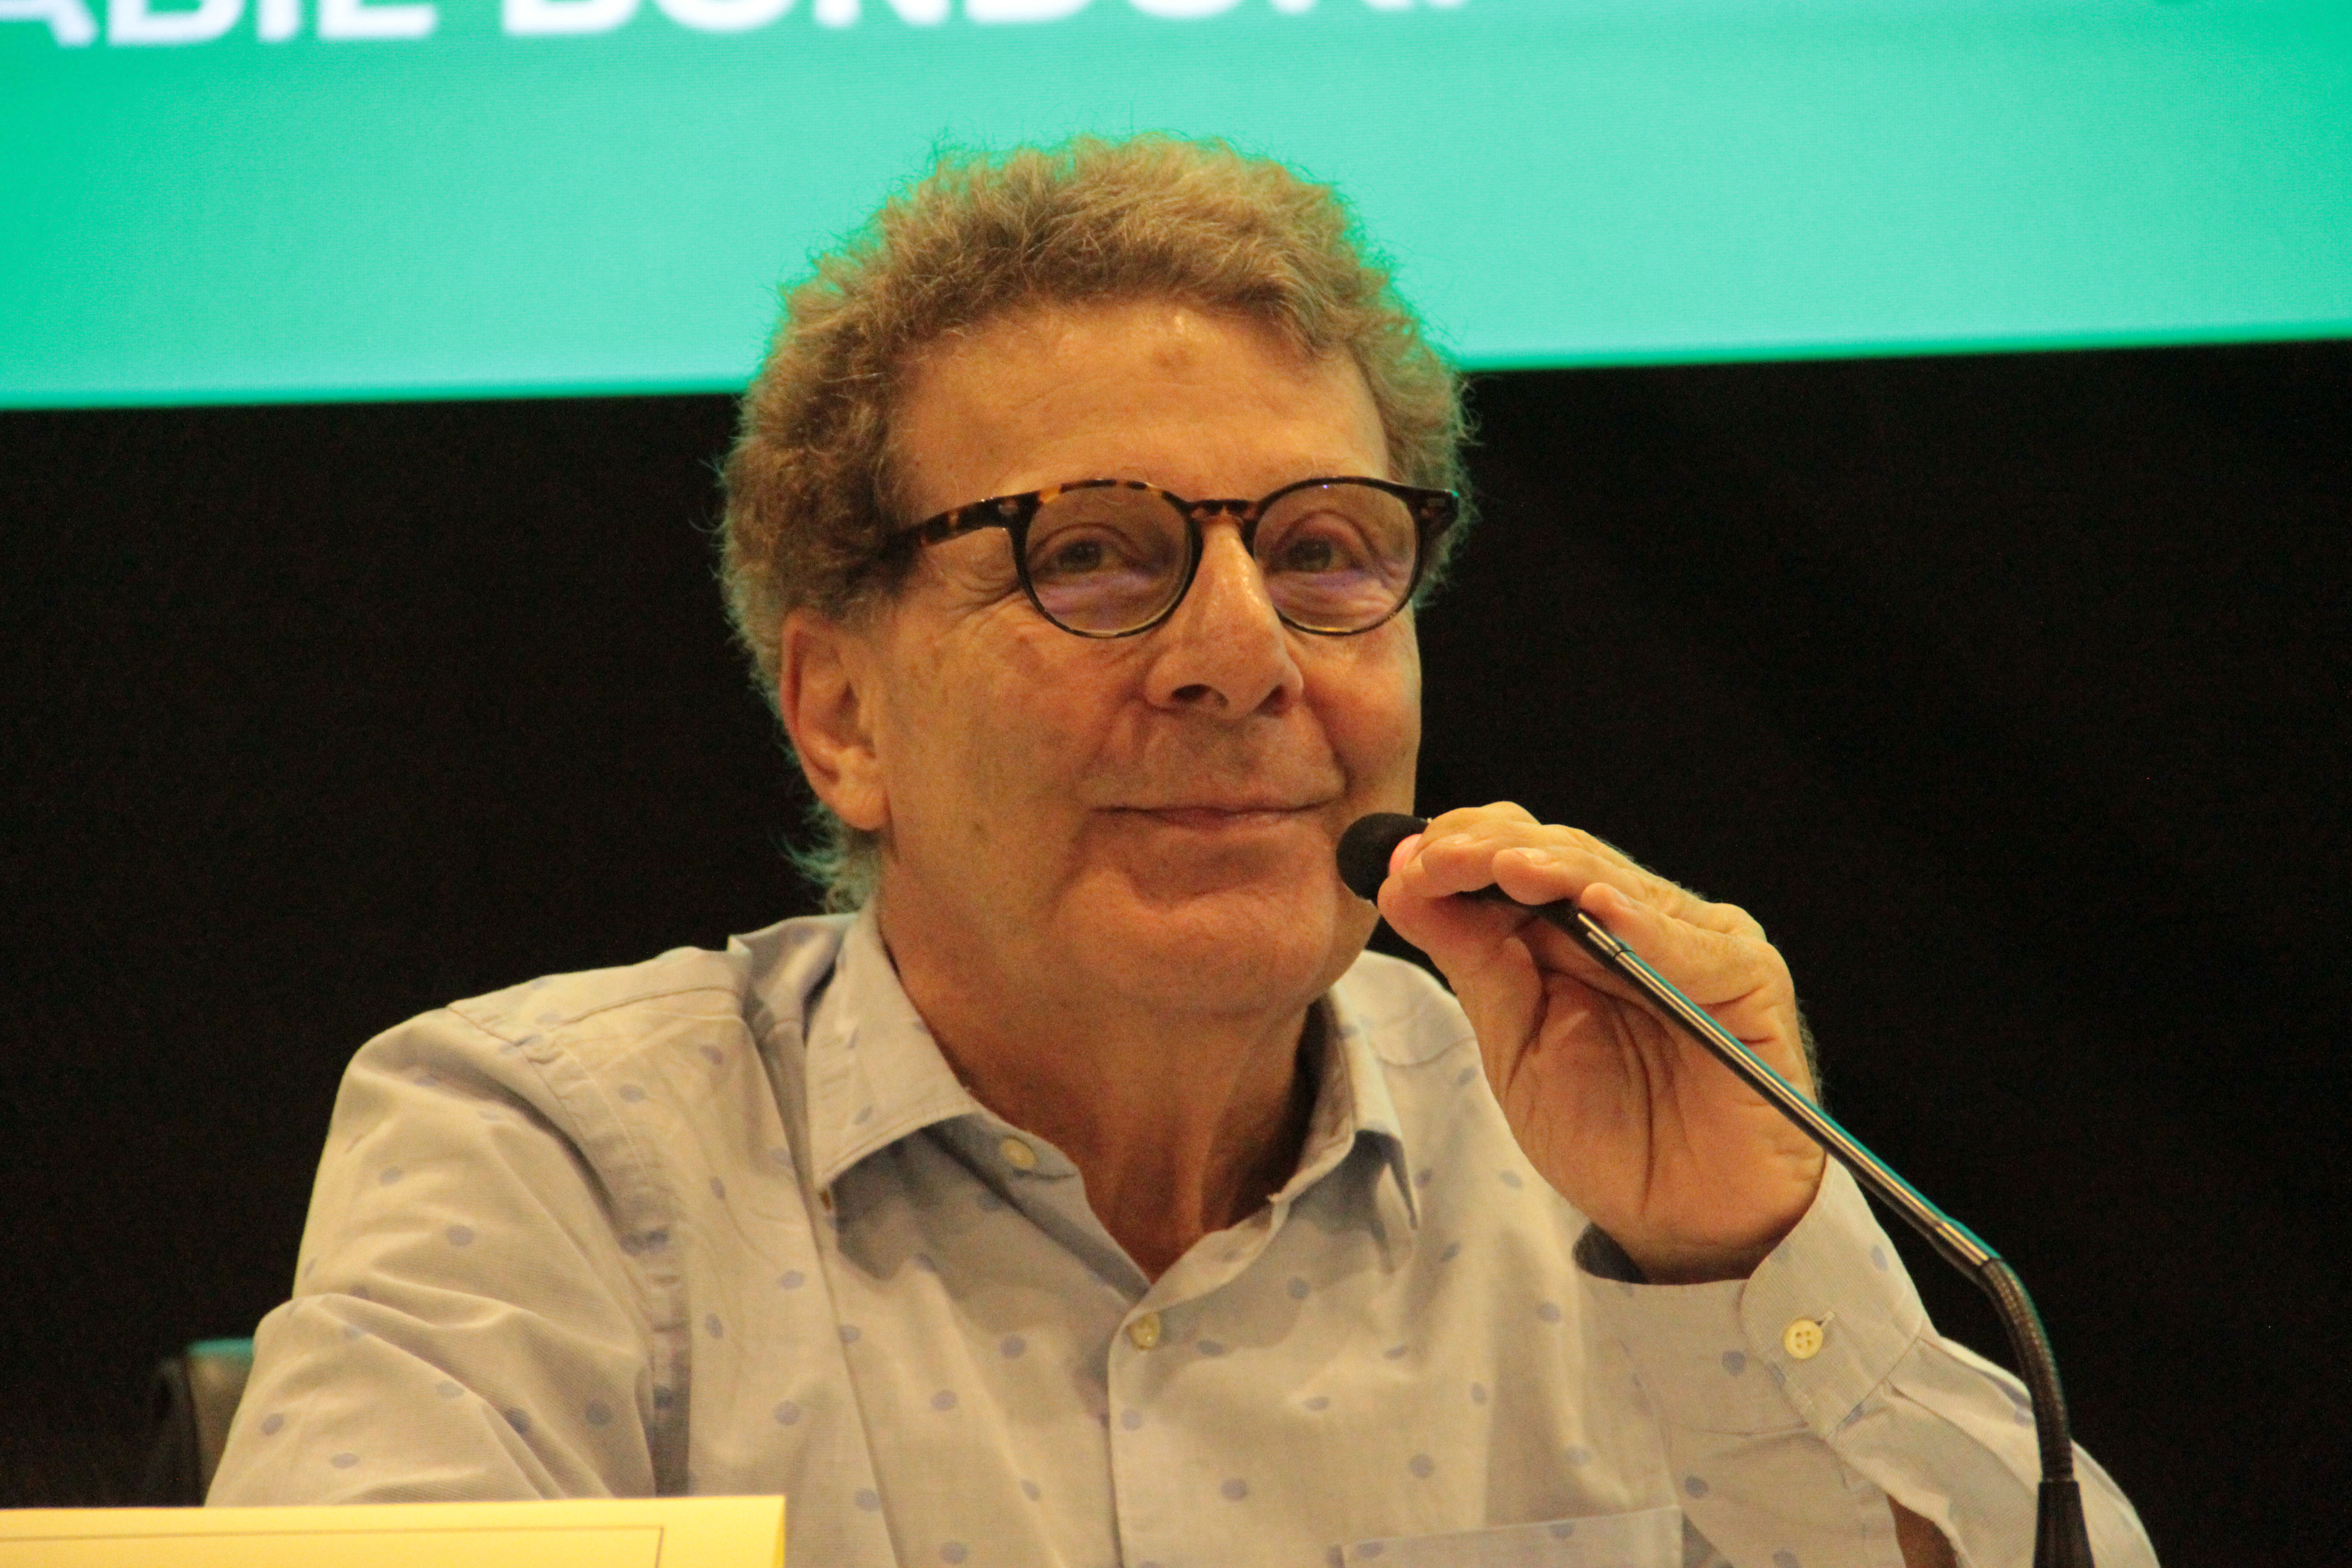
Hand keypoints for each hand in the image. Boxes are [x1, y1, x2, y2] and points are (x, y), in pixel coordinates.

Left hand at [1376, 803, 1824, 1282]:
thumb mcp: (1517, 1046)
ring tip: (1501, 866)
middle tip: (1433, 859)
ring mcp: (1697, 942)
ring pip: (1619, 884)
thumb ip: (1474, 964)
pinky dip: (1646, 928)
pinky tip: (1598, 910)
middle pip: (1562, 856)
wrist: (1685, 1220)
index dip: (1458, 853)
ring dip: (1556, 871)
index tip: (1398, 865)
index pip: (1517, 857)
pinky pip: (1694, 947)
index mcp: (1577, 930)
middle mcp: (1639, 920)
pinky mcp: (1750, 979)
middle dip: (1490, 851)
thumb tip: (1404, 884)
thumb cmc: (1605, 1134)